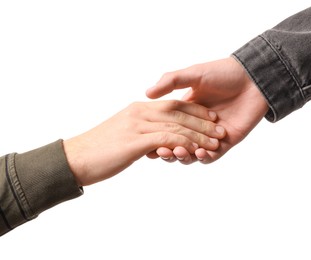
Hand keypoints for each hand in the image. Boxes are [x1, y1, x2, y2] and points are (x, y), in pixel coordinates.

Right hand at [63, 100, 225, 185]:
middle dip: (202, 122)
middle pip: (179, 113)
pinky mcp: (136, 140)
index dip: (195, 111)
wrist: (75, 158)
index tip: (211, 118)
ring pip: (177, 126)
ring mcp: (138, 125)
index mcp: (139, 109)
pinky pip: (168, 139)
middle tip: (220, 131)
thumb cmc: (98, 149)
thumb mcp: (123, 135)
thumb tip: (156, 141)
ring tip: (215, 143)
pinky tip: (197, 151)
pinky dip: (185, 144)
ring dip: (198, 135)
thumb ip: (141, 132)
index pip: (173, 105)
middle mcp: (140, 113)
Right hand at [146, 57, 268, 163]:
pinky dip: (204, 157)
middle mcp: (197, 126)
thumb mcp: (193, 74)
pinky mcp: (227, 142)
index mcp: (186, 111)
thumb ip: (171, 82)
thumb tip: (147, 93)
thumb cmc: (223, 73)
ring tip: (178, 151)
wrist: (252, 78)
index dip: (157, 135)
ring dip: (184, 155)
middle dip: (168, 150)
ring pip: (193, 153)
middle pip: (178, 144)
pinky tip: (199, 152)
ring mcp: (211, 135)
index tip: (146, 139)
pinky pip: (213, 155)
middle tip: (160, 152)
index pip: (167, 128)